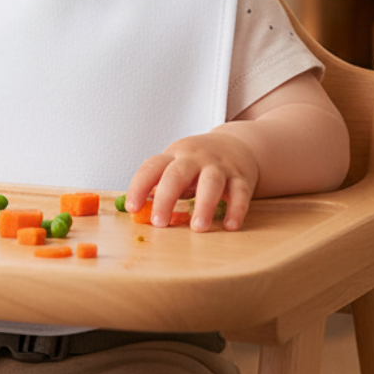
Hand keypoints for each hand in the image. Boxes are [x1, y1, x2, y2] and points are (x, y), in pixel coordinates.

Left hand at [124, 128, 260, 231]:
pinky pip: (240, 193)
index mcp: (174, 155)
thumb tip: (136, 210)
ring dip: (204, 205)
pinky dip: (236, 209)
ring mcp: (219, 166)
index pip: (151, 167)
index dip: (139, 187)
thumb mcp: (176, 164)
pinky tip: (229, 226)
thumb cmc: (197, 162)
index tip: (132, 208)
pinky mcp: (241, 177)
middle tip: (159, 223)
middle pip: (177, 174)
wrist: (235, 145)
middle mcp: (195, 158)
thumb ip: (160, 184)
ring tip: (198, 229)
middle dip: (166, 198)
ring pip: (211, 183)